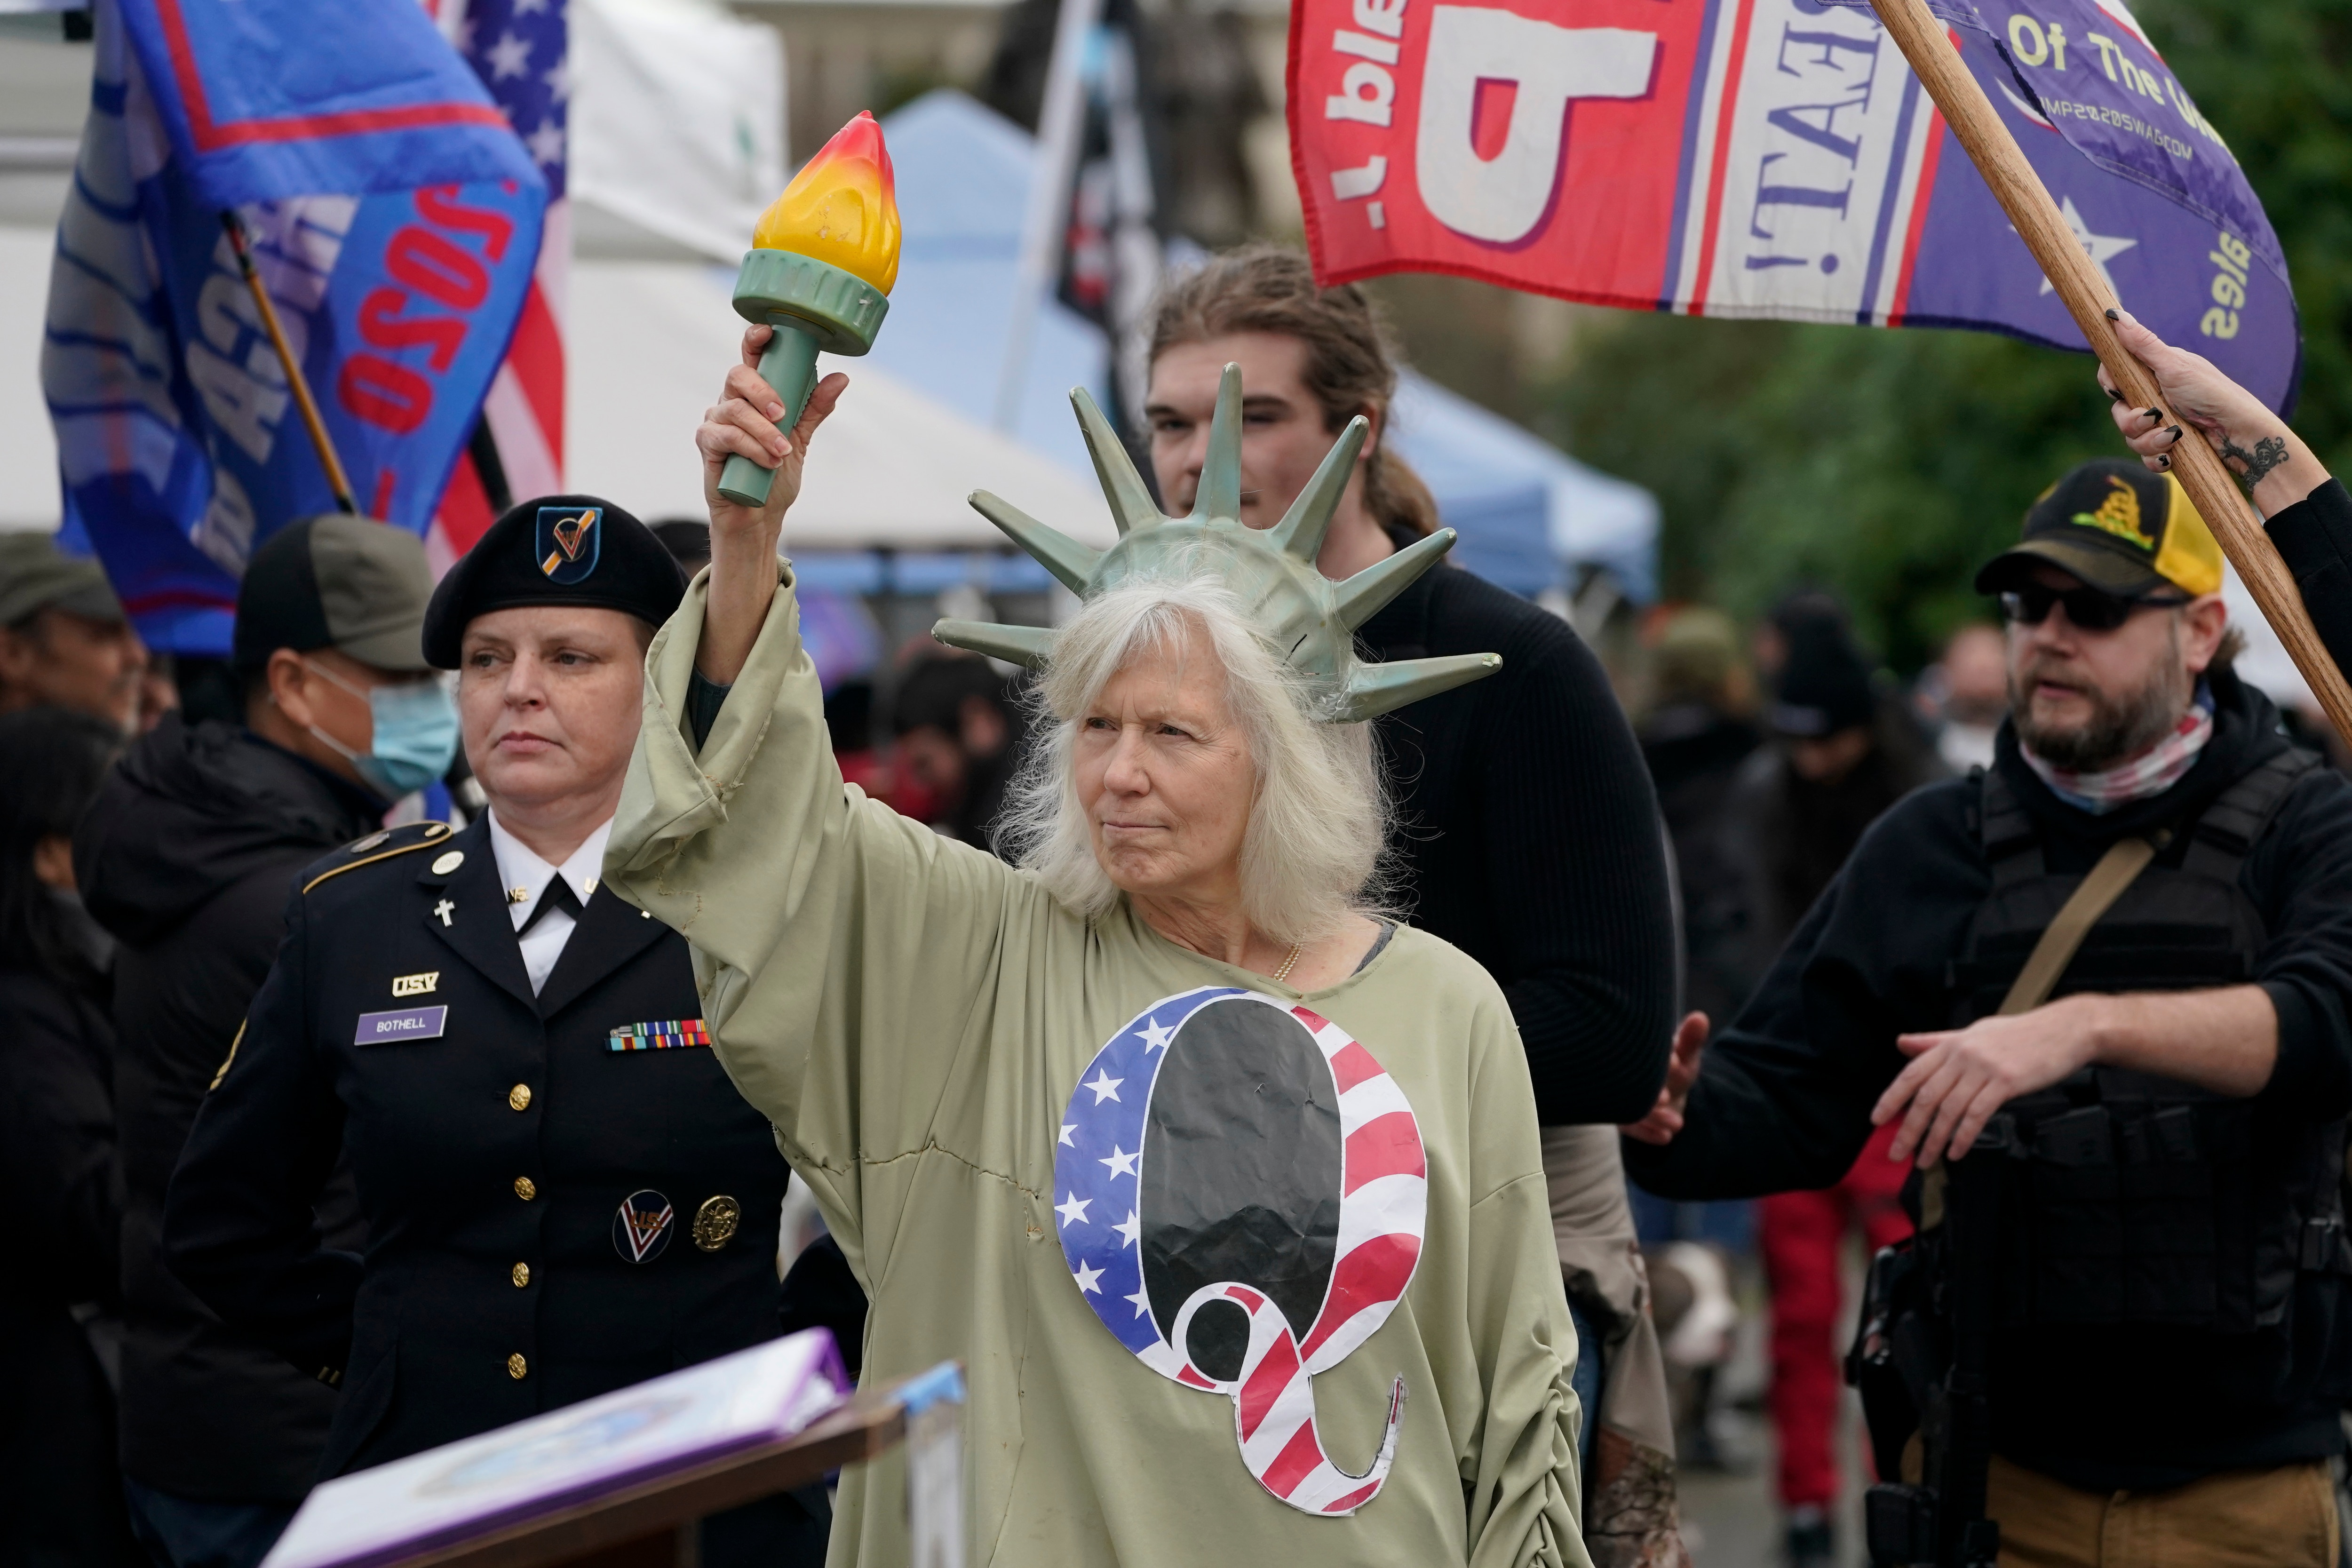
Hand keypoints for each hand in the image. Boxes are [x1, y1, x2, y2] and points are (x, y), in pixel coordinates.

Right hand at [696, 323, 849, 540]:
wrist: (759, 513)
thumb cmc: (774, 473)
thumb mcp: (801, 437)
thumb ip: (814, 408)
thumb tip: (840, 378)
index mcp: (753, 394)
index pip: (751, 358)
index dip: (755, 340)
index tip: (768, 333)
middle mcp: (731, 401)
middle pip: (738, 376)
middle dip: (763, 391)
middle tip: (784, 414)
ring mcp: (716, 421)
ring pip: (735, 409)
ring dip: (764, 431)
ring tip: (782, 453)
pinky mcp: (707, 444)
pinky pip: (726, 436)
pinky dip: (751, 447)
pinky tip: (768, 461)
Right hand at [1623, 1011, 1707, 1145]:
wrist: (1665, 1093)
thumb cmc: (1674, 1068)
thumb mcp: (1686, 1054)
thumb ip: (1691, 1039)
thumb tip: (1701, 1018)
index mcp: (1633, 1050)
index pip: (1639, 1052)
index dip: (1659, 1059)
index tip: (1675, 1064)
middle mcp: (1620, 1071)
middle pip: (1629, 1082)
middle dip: (1648, 1091)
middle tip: (1667, 1099)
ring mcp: (1615, 1094)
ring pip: (1628, 1107)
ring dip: (1651, 1116)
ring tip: (1677, 1125)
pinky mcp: (1617, 1115)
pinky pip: (1627, 1126)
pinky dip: (1646, 1133)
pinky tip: (1666, 1137)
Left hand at [1874, 997, 2104, 1166]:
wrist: (2066, 1029)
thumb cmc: (2021, 1034)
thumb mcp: (1974, 1032)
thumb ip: (1937, 1041)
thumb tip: (1902, 1043)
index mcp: (1951, 1044)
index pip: (1912, 1074)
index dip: (1891, 1098)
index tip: (1877, 1120)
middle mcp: (1962, 1055)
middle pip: (1926, 1097)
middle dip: (1909, 1129)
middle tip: (1897, 1153)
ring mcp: (1983, 1068)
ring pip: (1949, 1110)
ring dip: (1934, 1140)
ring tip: (1925, 1160)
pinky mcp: (2006, 1082)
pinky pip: (1977, 1115)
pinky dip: (1963, 1137)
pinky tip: (1956, 1153)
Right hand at [2098, 311, 2323, 507]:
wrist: (2240, 432)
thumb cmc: (2212, 393)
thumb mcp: (2174, 365)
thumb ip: (2142, 344)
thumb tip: (2115, 314)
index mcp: (2154, 373)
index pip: (2114, 377)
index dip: (2112, 386)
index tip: (2120, 390)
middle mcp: (2155, 397)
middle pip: (2118, 411)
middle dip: (2132, 421)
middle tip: (2155, 416)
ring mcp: (2161, 424)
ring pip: (2131, 438)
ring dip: (2149, 441)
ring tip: (2174, 437)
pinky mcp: (2168, 447)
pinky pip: (2145, 457)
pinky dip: (2156, 458)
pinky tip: (2172, 456)